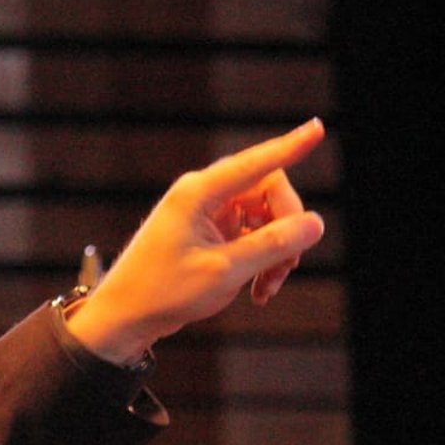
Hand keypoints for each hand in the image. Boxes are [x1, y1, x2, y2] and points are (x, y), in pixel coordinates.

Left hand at [64, 119, 326, 367]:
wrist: (126, 317)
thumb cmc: (164, 292)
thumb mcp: (225, 271)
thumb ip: (272, 246)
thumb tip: (315, 224)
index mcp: (199, 193)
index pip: (257, 163)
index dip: (291, 146)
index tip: (318, 127)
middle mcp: (203, 194)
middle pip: (268, 191)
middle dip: (286, 229)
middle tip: (288, 268)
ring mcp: (205, 213)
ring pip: (263, 216)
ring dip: (275, 251)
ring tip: (269, 288)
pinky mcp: (208, 232)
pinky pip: (249, 234)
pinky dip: (260, 260)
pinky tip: (259, 292)